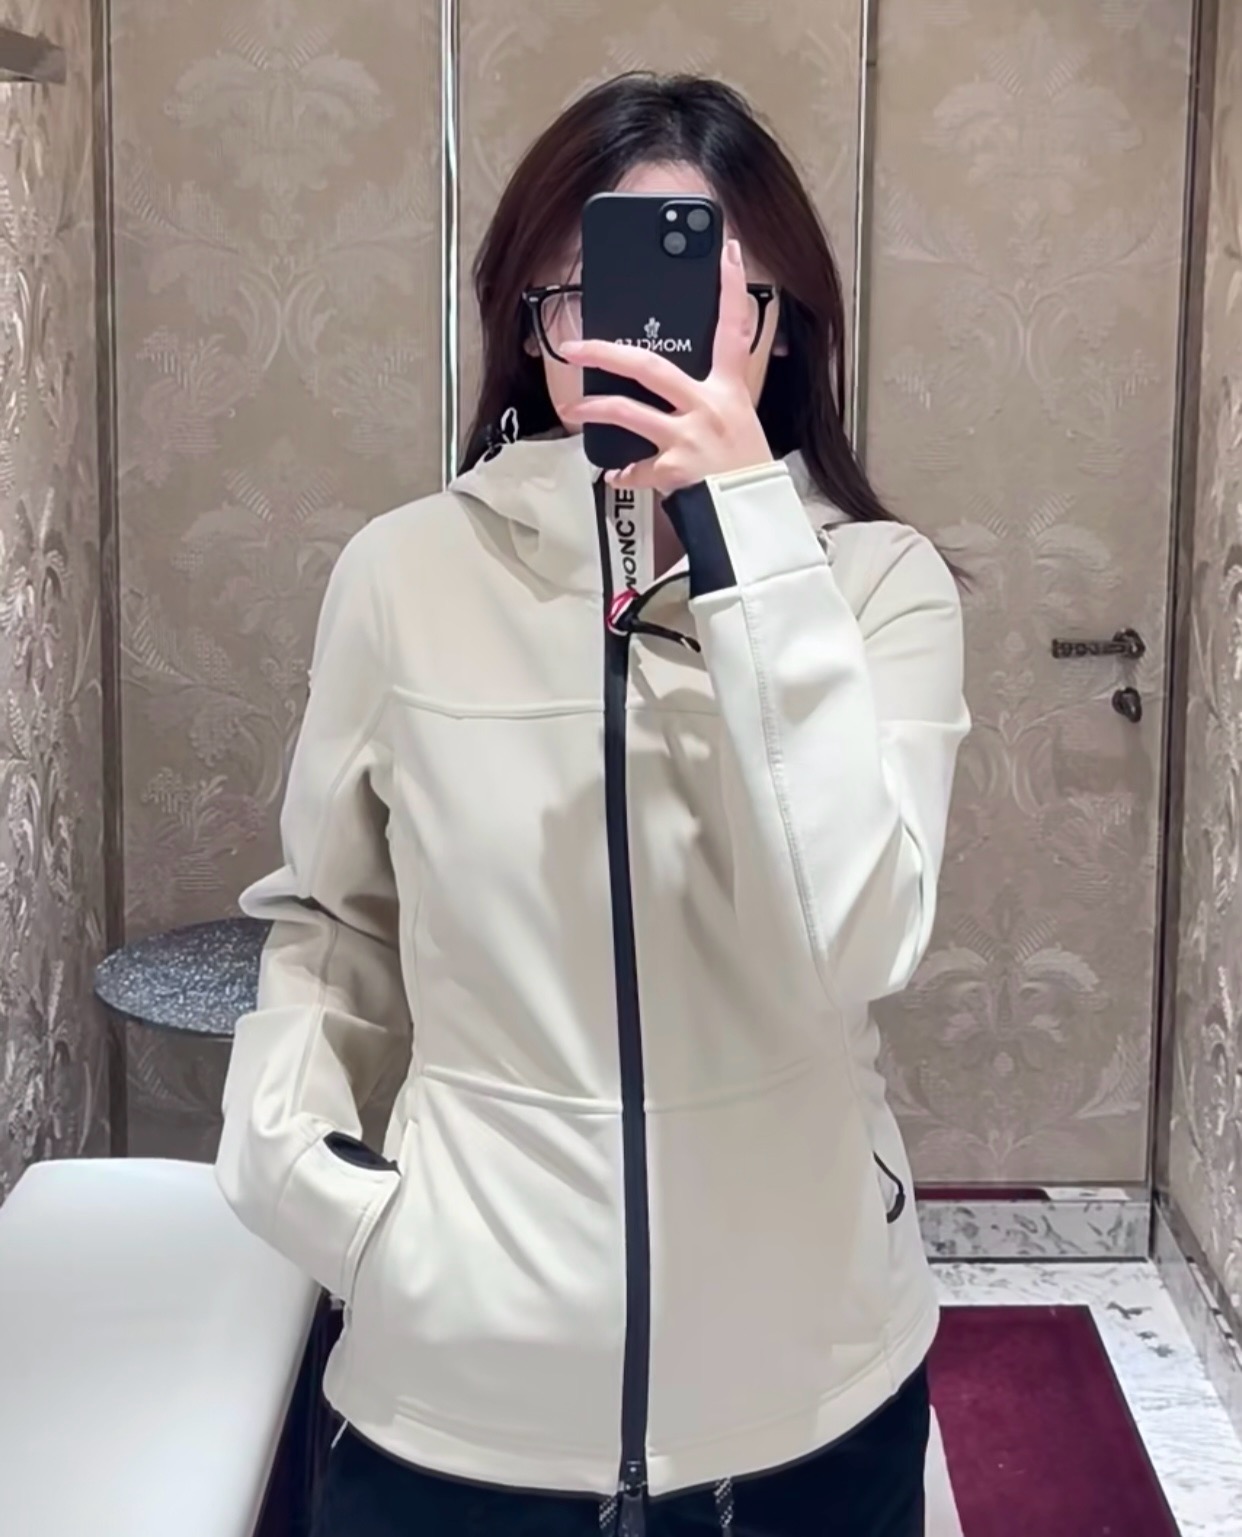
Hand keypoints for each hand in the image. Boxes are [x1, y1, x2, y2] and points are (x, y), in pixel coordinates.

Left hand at [559, 239, 773, 495]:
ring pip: (630, 413)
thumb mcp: (741, 422)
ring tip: (576, 409)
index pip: (734, 329)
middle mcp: (708, 406)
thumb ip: (710, 399)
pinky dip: (623, 473)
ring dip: (597, 409)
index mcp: (729, 390)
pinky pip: (636, 468)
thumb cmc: (745, 470)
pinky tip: (615, 474)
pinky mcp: (676, 468)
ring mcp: (690, 437)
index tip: (724, 251)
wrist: (754, 516)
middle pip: (650, 366)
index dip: (730, 288)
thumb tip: (673, 391)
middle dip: (608, 353)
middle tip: (578, 345)